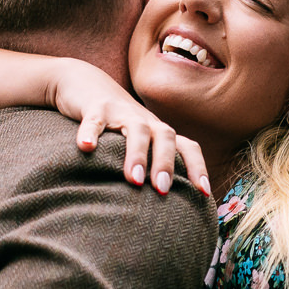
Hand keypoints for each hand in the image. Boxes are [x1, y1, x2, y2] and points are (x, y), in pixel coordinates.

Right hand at [49, 59, 209, 196]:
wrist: (84, 81)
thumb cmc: (114, 124)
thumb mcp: (135, 143)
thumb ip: (148, 166)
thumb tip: (160, 207)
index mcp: (158, 132)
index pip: (187, 147)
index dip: (198, 167)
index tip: (204, 193)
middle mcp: (145, 120)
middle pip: (165, 137)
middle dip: (166, 164)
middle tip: (163, 190)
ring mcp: (121, 111)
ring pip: (136, 129)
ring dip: (138, 154)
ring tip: (135, 180)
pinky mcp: (95, 106)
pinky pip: (94, 119)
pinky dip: (90, 132)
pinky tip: (84, 147)